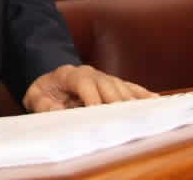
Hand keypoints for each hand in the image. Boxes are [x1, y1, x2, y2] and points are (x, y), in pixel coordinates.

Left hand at [22, 64, 154, 111]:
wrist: (51, 81)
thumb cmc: (45, 91)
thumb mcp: (35, 96)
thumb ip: (43, 104)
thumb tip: (57, 111)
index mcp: (72, 74)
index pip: (85, 83)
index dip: (92, 98)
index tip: (97, 112)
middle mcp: (93, 74)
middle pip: (108, 85)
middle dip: (115, 102)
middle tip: (123, 119)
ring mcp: (106, 78)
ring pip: (122, 88)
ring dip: (131, 101)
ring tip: (142, 115)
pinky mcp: (115, 85)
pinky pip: (131, 88)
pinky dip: (143, 95)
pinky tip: (156, 101)